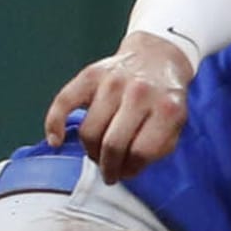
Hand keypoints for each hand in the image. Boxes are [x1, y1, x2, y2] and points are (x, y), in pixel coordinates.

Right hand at [44, 32, 194, 183]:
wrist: (157, 57)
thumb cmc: (164, 98)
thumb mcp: (175, 124)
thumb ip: (156, 149)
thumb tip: (125, 170)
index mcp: (166, 109)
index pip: (141, 152)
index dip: (131, 169)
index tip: (126, 173)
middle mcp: (139, 93)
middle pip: (113, 145)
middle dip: (108, 167)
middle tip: (108, 173)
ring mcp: (113, 82)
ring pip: (89, 131)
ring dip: (90, 151)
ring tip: (97, 154)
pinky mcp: (91, 74)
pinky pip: (64, 102)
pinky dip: (54, 124)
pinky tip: (56, 140)